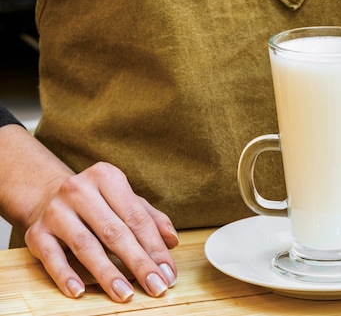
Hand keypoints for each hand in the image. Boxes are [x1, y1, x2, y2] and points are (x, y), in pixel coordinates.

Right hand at [23, 162, 178, 301]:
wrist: (47, 195)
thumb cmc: (98, 202)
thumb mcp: (125, 201)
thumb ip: (151, 218)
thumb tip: (172, 240)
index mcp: (107, 177)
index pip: (136, 217)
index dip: (155, 247)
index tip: (168, 272)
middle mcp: (79, 190)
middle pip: (114, 232)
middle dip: (138, 263)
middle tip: (156, 287)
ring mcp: (56, 211)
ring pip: (86, 245)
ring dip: (107, 273)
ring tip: (125, 294)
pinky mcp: (36, 232)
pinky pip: (52, 258)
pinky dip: (65, 275)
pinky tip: (79, 292)